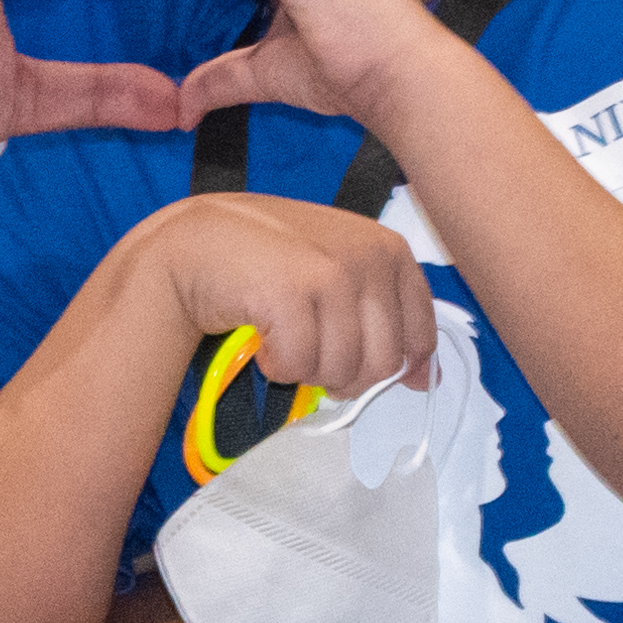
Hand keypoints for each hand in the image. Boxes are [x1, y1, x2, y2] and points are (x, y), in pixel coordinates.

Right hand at [134, 190, 436, 399]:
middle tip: (310, 350)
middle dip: (343, 375)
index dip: (389, 367)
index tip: (356, 362)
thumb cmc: (268, 260)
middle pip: (382, 364)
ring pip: (341, 371)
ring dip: (306, 370)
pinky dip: (275, 366)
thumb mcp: (340, 273)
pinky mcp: (291, 293)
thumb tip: (427, 380)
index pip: (419, 338)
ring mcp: (331, 272)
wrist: (196, 242)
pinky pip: (299, 366)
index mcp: (390, 250)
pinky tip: (262, 339)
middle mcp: (368, 256)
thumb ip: (386, 317)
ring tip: (283, 337)